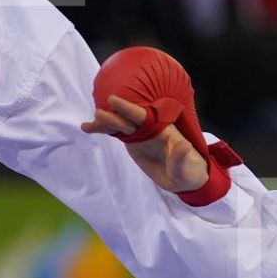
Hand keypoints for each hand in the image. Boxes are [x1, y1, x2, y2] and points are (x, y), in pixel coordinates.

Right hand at [83, 94, 210, 192]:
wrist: (182, 178)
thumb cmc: (189, 170)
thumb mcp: (187, 166)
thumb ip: (182, 156)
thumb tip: (183, 145)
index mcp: (162, 129)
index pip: (143, 116)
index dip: (129, 108)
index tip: (114, 100)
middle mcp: (149, 128)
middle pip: (128, 120)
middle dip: (113, 115)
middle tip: (97, 111)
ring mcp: (140, 134)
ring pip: (119, 125)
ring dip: (104, 123)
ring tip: (87, 124)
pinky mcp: (133, 142)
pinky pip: (116, 133)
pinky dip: (103, 131)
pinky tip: (88, 129)